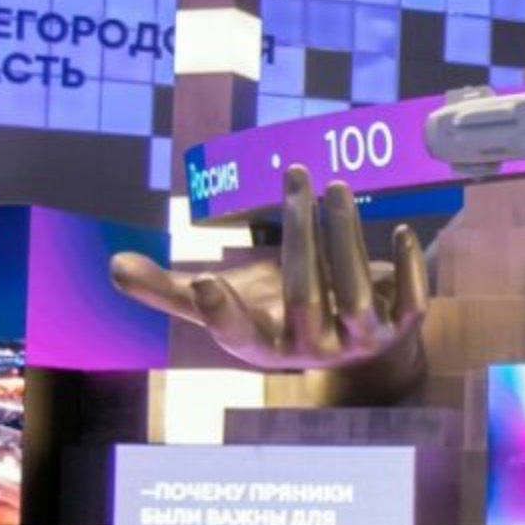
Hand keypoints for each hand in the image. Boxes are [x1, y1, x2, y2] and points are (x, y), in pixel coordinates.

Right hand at [110, 164, 429, 400]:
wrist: (353, 346)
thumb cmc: (278, 313)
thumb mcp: (227, 304)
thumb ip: (170, 290)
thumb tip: (113, 267)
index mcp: (262, 346)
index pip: (237, 336)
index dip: (221, 312)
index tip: (201, 280)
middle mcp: (312, 350)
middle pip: (304, 295)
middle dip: (300, 233)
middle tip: (294, 175)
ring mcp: (359, 342)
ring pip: (355, 292)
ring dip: (346, 235)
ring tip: (334, 184)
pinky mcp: (401, 329)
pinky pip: (412, 302)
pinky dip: (409, 267)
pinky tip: (401, 228)